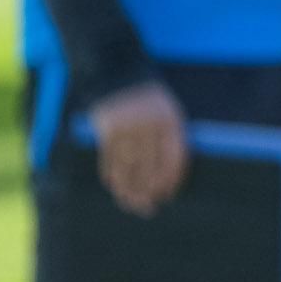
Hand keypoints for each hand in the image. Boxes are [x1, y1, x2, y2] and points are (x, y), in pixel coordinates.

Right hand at [89, 80, 188, 216]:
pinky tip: (115, 188)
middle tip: (148, 208)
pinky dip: (112, 176)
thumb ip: (171, 139)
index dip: (171, 180)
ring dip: (129, 190)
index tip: (167, 195)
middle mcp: (149, 127)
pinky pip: (109, 160)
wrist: (120, 73)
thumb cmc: (151, 100)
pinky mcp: (107, 131)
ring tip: (131, 204)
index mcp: (170, 121)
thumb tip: (168, 175)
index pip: (174, 158)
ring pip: (128, 168)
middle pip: (149, 168)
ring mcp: (127, 129)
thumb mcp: (169, 112)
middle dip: (148, 192)